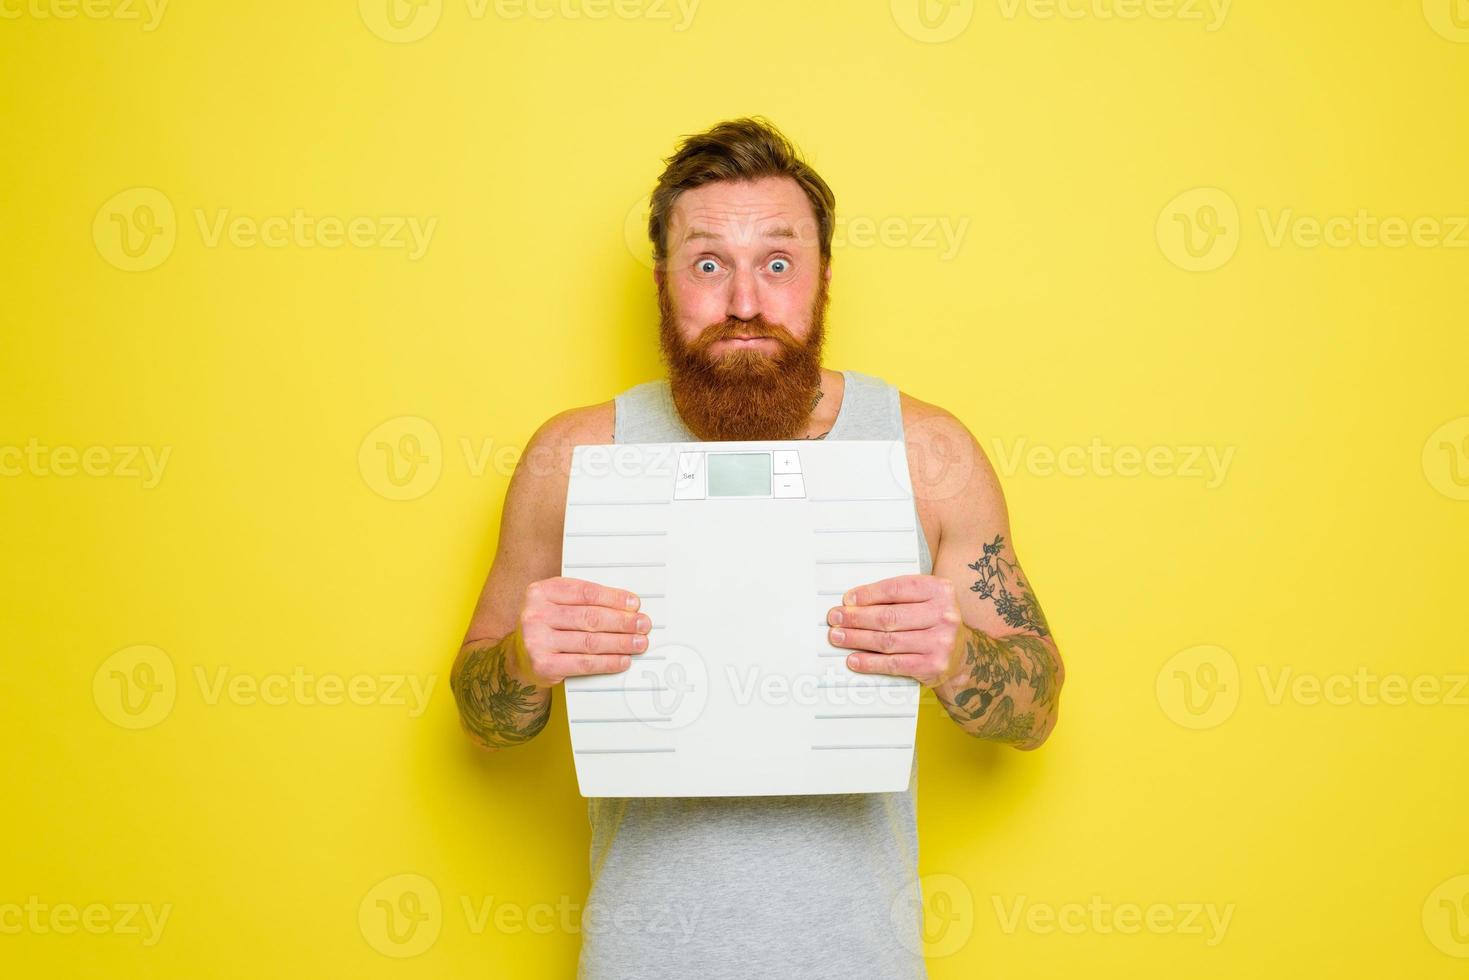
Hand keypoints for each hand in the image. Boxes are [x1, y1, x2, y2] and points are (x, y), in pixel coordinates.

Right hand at [511, 576, 651, 686]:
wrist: (519, 657)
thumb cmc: (546, 627)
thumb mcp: (556, 604)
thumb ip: (583, 600)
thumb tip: (626, 605)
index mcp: (540, 592)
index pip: (585, 592)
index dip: (614, 598)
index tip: (634, 603)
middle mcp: (535, 614)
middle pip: (590, 617)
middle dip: (622, 621)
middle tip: (642, 624)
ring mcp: (537, 641)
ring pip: (590, 641)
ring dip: (621, 643)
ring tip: (638, 642)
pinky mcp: (543, 665)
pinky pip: (584, 663)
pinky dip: (608, 662)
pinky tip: (622, 660)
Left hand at [827, 574, 963, 687]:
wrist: (963, 654)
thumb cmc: (935, 622)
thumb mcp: (926, 599)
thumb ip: (898, 596)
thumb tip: (855, 601)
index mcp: (940, 590)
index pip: (896, 589)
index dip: (868, 594)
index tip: (848, 599)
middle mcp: (943, 615)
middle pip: (889, 616)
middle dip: (856, 617)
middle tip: (836, 618)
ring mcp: (940, 642)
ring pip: (888, 640)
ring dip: (857, 639)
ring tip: (838, 637)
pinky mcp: (932, 665)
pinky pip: (893, 664)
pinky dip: (870, 662)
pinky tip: (854, 659)